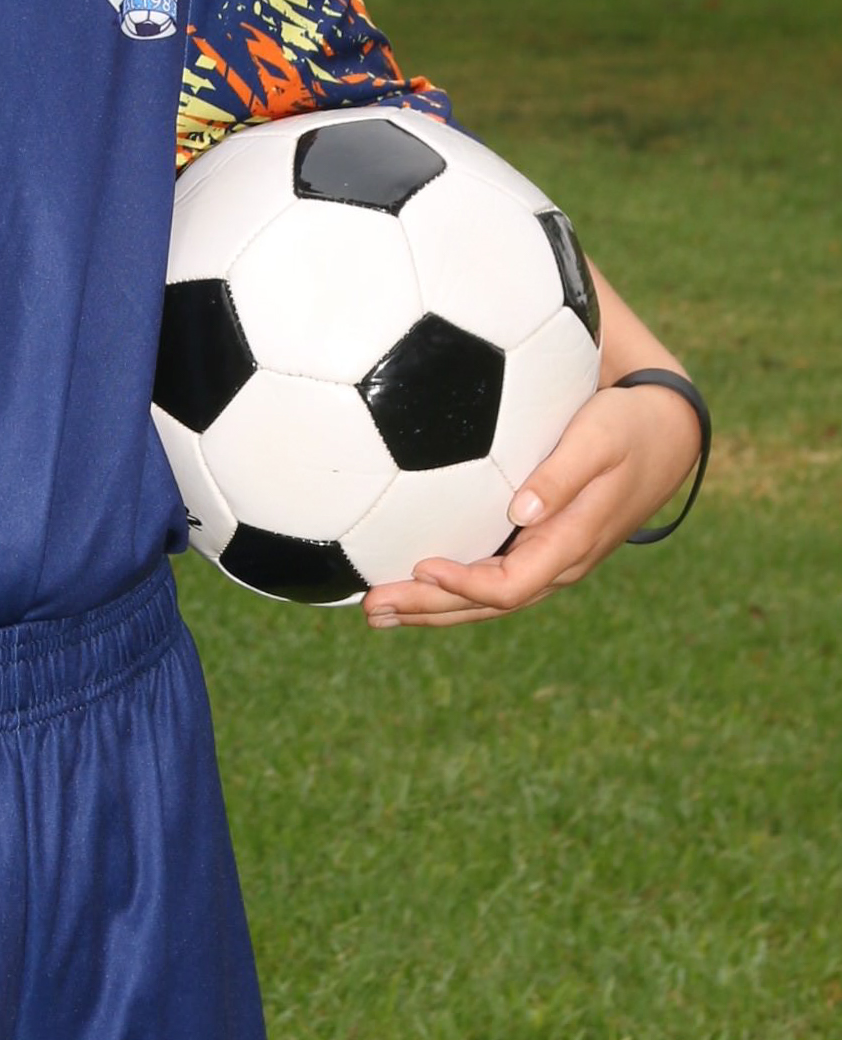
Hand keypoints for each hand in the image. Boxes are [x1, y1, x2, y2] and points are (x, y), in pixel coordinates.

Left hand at [362, 379, 701, 628]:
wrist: (666, 436)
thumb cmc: (626, 428)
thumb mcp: (599, 439)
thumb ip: (562, 474)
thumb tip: (521, 509)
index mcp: (572, 543)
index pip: (510, 584)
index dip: (464, 585)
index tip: (419, 566)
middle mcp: (559, 563)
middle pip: (488, 603)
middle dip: (430, 609)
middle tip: (372, 608)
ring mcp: (551, 559)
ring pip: (486, 599)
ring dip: (433, 607)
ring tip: (377, 611)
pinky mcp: (541, 547)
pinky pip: (492, 579)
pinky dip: (451, 589)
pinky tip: (412, 582)